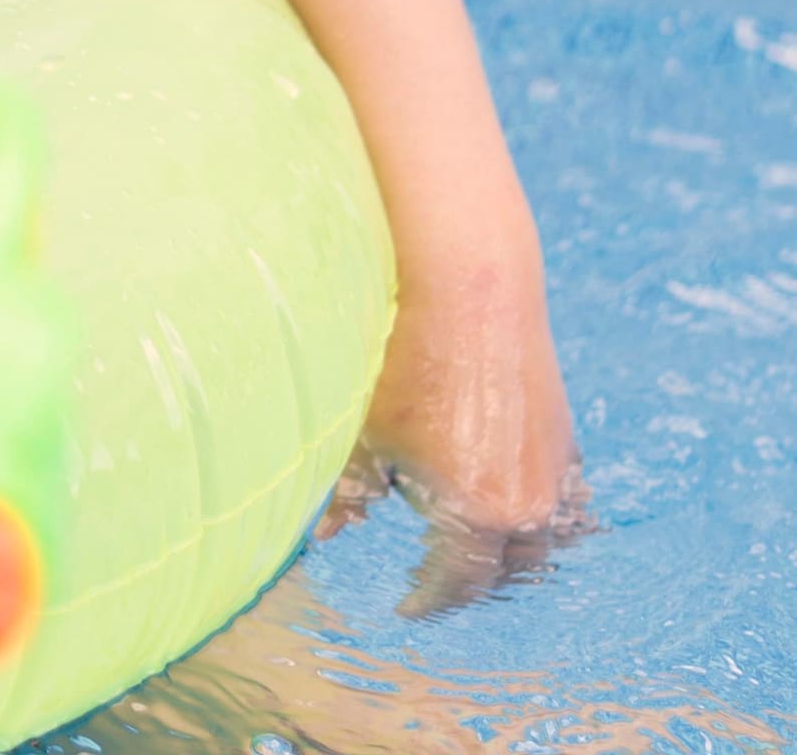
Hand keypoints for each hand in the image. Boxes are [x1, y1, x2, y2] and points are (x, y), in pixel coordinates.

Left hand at [327, 268, 586, 614]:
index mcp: (478, 513)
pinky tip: (512, 510)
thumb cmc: (404, 357)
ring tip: (474, 556)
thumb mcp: (363, 435)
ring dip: (515, 557)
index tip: (406, 607)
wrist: (470, 283)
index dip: (429, 601)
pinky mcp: (567, 439)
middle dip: (471, 585)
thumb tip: (323, 535)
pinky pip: (566, 504)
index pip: (457, 584)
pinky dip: (543, 519)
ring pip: (547, 542)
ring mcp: (558, 471)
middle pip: (509, 572)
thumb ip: (346, 496)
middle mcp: (530, 502)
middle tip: (435, 586)